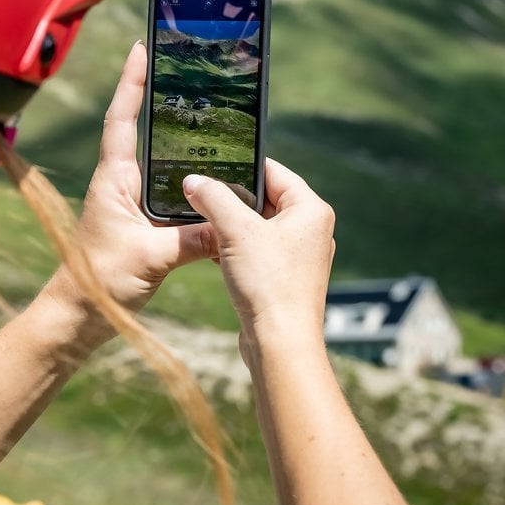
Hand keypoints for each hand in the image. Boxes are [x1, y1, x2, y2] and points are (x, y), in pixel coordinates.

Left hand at [43, 42, 213, 332]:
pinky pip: (172, 191)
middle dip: (161, 98)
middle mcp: (122, 183)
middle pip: (144, 130)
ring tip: (210, 112)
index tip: (142, 48)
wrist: (80, 315)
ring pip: (162, 161)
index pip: (122, 119)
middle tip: (187, 69)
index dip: (132, 82)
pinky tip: (217, 179)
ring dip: (181, 139)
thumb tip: (230, 225)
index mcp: (114, 179)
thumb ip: (192, 240)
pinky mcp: (144, 221)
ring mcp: (132, 201)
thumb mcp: (151, 258)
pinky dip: (192, 180)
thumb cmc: (101, 282)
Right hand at [181, 160, 335, 334]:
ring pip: (257, 226)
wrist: (280, 344)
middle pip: (265, 198)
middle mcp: (310, 230)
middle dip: (231, 196)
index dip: (242, 165)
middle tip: (200, 190)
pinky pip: (256, 250)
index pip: (274, 172)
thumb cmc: (269, 284)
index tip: (213, 161)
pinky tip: (209, 249)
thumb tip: (194, 180)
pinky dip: (234, 246)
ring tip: (200, 218)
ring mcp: (298, 256)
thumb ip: (214, 198)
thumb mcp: (236, 231)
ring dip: (230, 223)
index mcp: (310, 210)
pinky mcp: (284, 278)